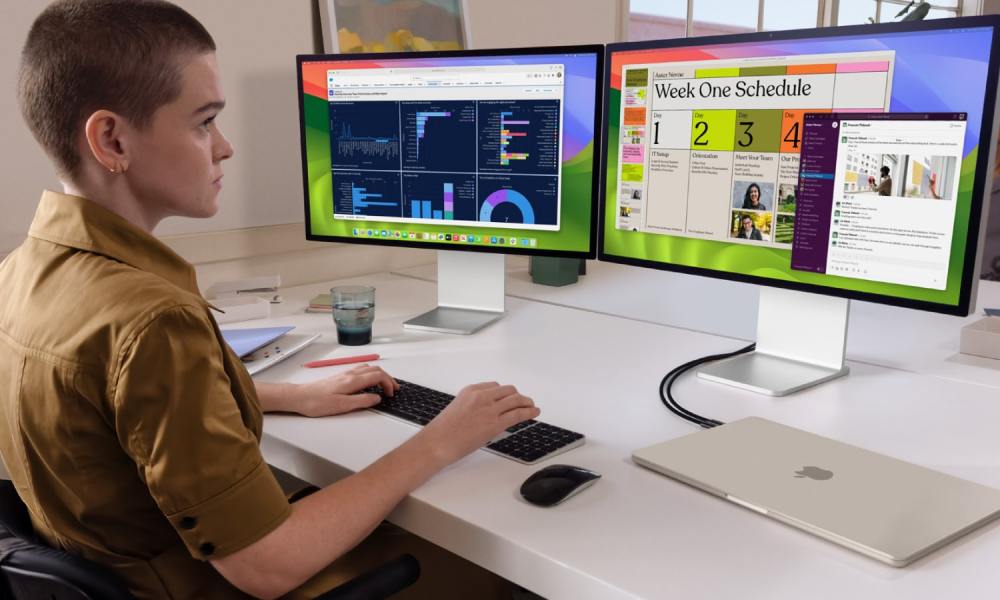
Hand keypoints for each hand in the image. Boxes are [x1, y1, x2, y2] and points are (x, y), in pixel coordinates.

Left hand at [294, 365, 398, 417]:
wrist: (300, 396)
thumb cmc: (319, 403)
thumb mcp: (342, 406)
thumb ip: (362, 401)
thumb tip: (377, 398)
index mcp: (353, 380)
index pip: (378, 376)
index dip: (388, 383)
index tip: (391, 394)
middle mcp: (351, 373)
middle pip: (376, 370)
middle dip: (388, 378)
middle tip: (394, 390)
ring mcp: (345, 373)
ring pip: (369, 368)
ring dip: (380, 375)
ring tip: (384, 386)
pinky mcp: (340, 376)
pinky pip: (361, 371)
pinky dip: (371, 375)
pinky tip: (369, 384)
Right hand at [417, 382, 539, 465]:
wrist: (438, 442)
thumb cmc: (442, 431)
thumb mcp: (457, 409)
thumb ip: (473, 407)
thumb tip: (486, 414)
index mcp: (471, 391)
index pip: (494, 386)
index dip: (505, 393)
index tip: (509, 397)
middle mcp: (482, 396)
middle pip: (508, 391)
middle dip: (517, 396)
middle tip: (523, 401)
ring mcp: (489, 409)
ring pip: (516, 400)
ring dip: (526, 402)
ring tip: (532, 406)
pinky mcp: (495, 423)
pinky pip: (517, 414)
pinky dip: (529, 412)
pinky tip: (534, 413)